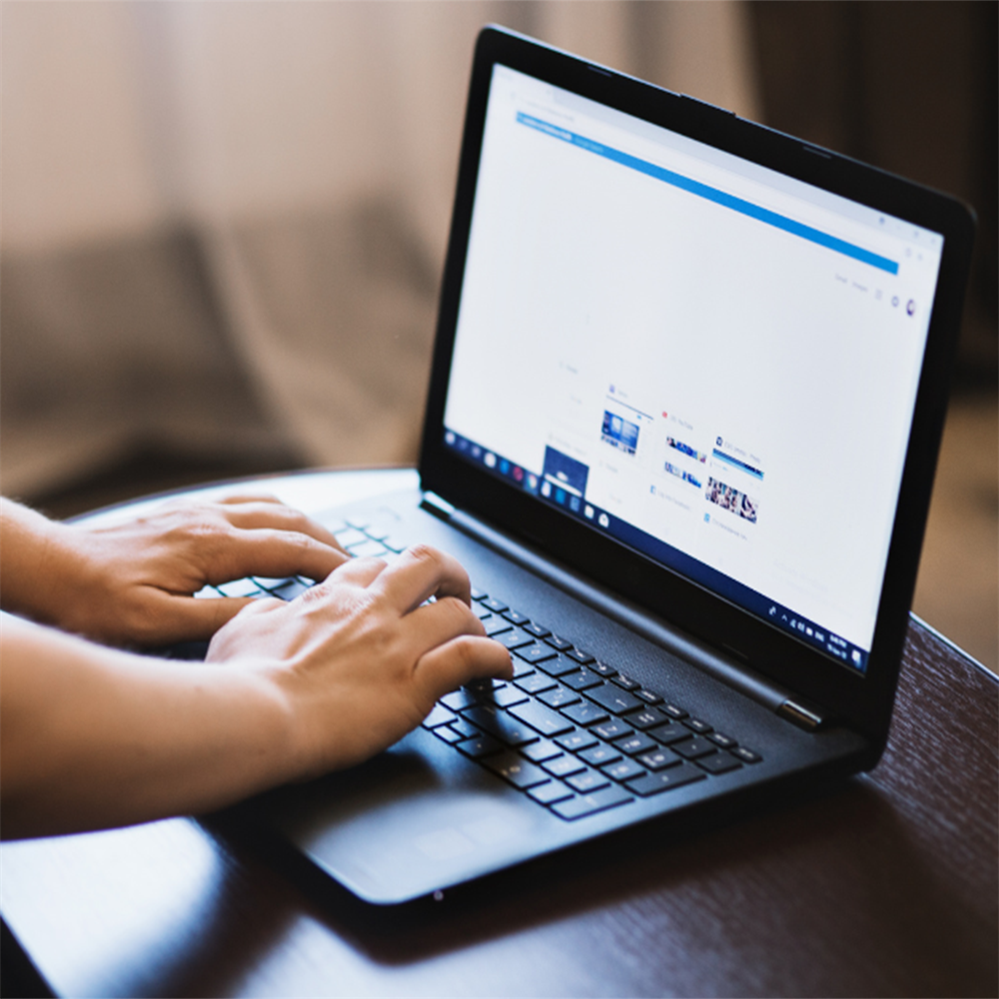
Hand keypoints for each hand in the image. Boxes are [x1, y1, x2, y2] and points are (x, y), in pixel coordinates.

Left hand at [17, 495, 349, 645]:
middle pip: (290, 520)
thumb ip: (223, 618)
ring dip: (306, 523)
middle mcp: (210, 520)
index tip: (359, 579)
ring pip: (270, 505)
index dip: (331, 564)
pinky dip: (276, 511)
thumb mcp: (159, 626)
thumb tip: (275, 614)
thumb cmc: (93, 602)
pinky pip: (244, 501)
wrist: (46, 569)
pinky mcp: (182, 512)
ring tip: (328, 545)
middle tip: (357, 564)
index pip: (292, 549)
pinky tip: (277, 523)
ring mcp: (196, 511)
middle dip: (330, 540)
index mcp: (212, 547)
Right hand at [206, 544, 512, 774]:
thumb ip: (265, 614)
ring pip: (457, 610)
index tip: (398, 592)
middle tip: (455, 592)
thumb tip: (272, 610)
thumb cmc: (238, 682)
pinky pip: (472, 656)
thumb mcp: (239, 631)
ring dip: (473, 623)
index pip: (374, 567)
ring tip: (479, 637)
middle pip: (426, 565)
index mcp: (330, 598)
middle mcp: (370, 611)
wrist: (252, 717)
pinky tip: (501, 669)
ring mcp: (396, 645)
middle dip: (448, 574)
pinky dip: (495, 659)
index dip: (392, 576)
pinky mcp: (415, 683)